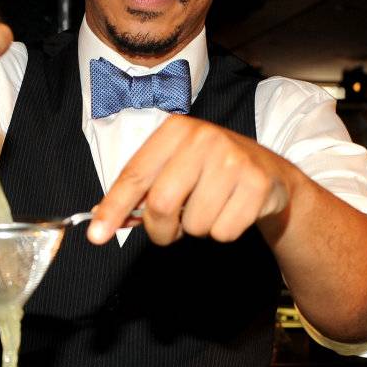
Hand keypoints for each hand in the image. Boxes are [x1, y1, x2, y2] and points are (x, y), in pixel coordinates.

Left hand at [88, 117, 294, 245]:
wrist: (270, 172)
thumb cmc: (211, 172)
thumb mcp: (174, 169)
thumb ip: (140, 192)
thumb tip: (102, 218)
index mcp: (175, 131)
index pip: (134, 175)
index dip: (113, 208)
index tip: (96, 235)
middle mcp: (203, 138)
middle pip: (161, 204)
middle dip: (160, 230)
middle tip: (169, 231)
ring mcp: (233, 159)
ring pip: (194, 224)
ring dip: (197, 230)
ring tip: (211, 208)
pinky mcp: (257, 184)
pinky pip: (224, 232)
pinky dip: (224, 232)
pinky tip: (233, 210)